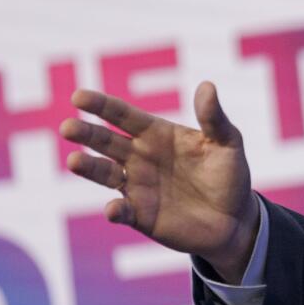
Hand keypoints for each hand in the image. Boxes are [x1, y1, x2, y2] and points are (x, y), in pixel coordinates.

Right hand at [60, 81, 259, 282]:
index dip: (102, 105)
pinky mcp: (140, 215)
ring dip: (89, 168)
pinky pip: (122, 211)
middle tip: (68, 126)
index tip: (79, 96)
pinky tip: (113, 208)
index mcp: (157, 134)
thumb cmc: (229, 175)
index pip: (124, 116)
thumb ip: (214, 118)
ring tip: (74, 162)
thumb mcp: (228, 143)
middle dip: (86, 133)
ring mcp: (137, 186)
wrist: (235, 219)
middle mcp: (140, 157)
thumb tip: (207, 85)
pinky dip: (116, 210)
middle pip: (106, 141)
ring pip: (105, 174)